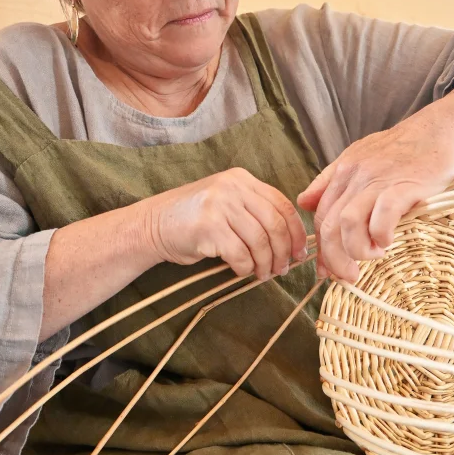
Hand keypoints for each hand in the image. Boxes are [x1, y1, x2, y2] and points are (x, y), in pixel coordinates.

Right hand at [139, 168, 307, 281]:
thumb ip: (255, 213)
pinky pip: (240, 254)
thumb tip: (293, 243)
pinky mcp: (208, 227)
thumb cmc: (194, 221)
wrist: (153, 225)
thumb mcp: (227, 205)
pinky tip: (242, 271)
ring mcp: (220, 205)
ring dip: (266, 264)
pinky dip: (246, 267)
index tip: (300, 253)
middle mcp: (233, 187)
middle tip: (283, 269)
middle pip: (275, 224)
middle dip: (284, 252)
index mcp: (242, 179)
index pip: (282, 205)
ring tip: (263, 274)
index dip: (296, 232)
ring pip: (260, 241)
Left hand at [297, 107, 453, 281]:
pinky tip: (388, 241)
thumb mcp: (360, 157)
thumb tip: (303, 202)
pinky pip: (382, 215)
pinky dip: (380, 234)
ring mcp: (379, 180)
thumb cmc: (404, 148)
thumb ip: (330, 180)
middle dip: (335, 258)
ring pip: (349, 222)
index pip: (320, 216)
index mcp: (343, 171)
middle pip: (330, 224)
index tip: (327, 271)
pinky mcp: (404, 185)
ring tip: (374, 255)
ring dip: (357, 249)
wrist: (440, 128)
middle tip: (349, 276)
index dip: (321, 249)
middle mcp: (355, 175)